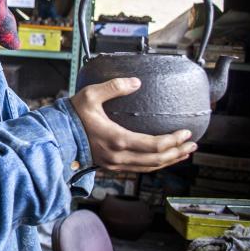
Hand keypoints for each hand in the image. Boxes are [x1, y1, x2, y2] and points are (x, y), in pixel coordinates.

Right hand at [70, 77, 195, 171]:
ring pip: (149, 167)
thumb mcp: (91, 95)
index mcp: (117, 140)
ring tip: (183, 153)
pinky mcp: (111, 166)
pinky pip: (139, 169)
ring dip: (169, 161)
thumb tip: (136, 82)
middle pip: (156, 160)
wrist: (57, 135)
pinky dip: (155, 164)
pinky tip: (162, 158)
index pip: (154, 145)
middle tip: (192, 144)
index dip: (174, 140)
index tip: (186, 132)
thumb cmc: (73, 115)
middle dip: (177, 152)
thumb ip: (114, 86)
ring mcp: (115, 164)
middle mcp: (118, 156)